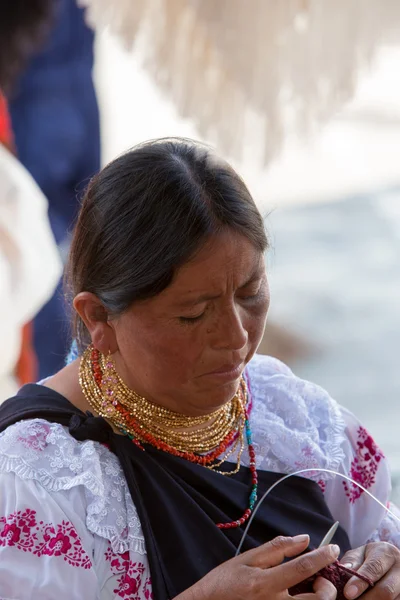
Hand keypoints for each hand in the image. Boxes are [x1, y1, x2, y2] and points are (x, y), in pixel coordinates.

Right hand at [179, 534, 339, 599]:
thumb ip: (277, 549)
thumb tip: (304, 539)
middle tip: (320, 578)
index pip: (302, 568)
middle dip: (327, 588)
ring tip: (311, 589)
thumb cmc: (224, 583)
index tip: (333, 548)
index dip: (322, 557)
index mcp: (265, 584)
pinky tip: (301, 596)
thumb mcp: (247, 559)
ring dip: (320, 599)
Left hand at [341, 542, 399, 599]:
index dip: (360, 582)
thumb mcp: (360, 554)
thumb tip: (344, 570)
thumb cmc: (370, 559)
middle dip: (367, 599)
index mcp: (387, 553)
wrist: (388, 565)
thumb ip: (352, 561)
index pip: (374, 568)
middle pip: (386, 590)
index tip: (348, 593)